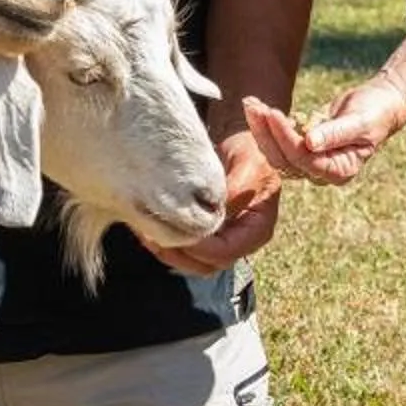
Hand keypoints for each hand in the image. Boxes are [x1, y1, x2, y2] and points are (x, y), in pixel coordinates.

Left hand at [151, 130, 280, 273]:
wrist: (236, 141)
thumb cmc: (246, 151)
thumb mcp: (246, 166)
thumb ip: (234, 191)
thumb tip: (216, 214)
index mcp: (257, 229)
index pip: (226, 252)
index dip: (200, 247)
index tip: (177, 231)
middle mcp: (240, 241)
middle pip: (208, 264)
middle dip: (179, 255)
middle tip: (154, 237)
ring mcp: (221, 241)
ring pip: (193, 263)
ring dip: (169, 254)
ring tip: (147, 236)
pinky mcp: (204, 236)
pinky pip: (184, 251)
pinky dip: (166, 245)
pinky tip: (147, 232)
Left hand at [243, 71, 405, 188]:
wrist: (379, 103)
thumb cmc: (375, 112)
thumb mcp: (361, 122)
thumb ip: (336, 133)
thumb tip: (310, 142)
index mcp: (340, 171)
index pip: (304, 159)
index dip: (286, 138)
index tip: (273, 114)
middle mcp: (322, 172)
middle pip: (284, 159)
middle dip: (267, 132)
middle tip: (254, 106)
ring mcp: (310, 161)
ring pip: (276, 152)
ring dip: (261, 128)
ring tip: (250, 103)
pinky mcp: (301, 148)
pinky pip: (277, 140)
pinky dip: (265, 123)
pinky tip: (256, 105)